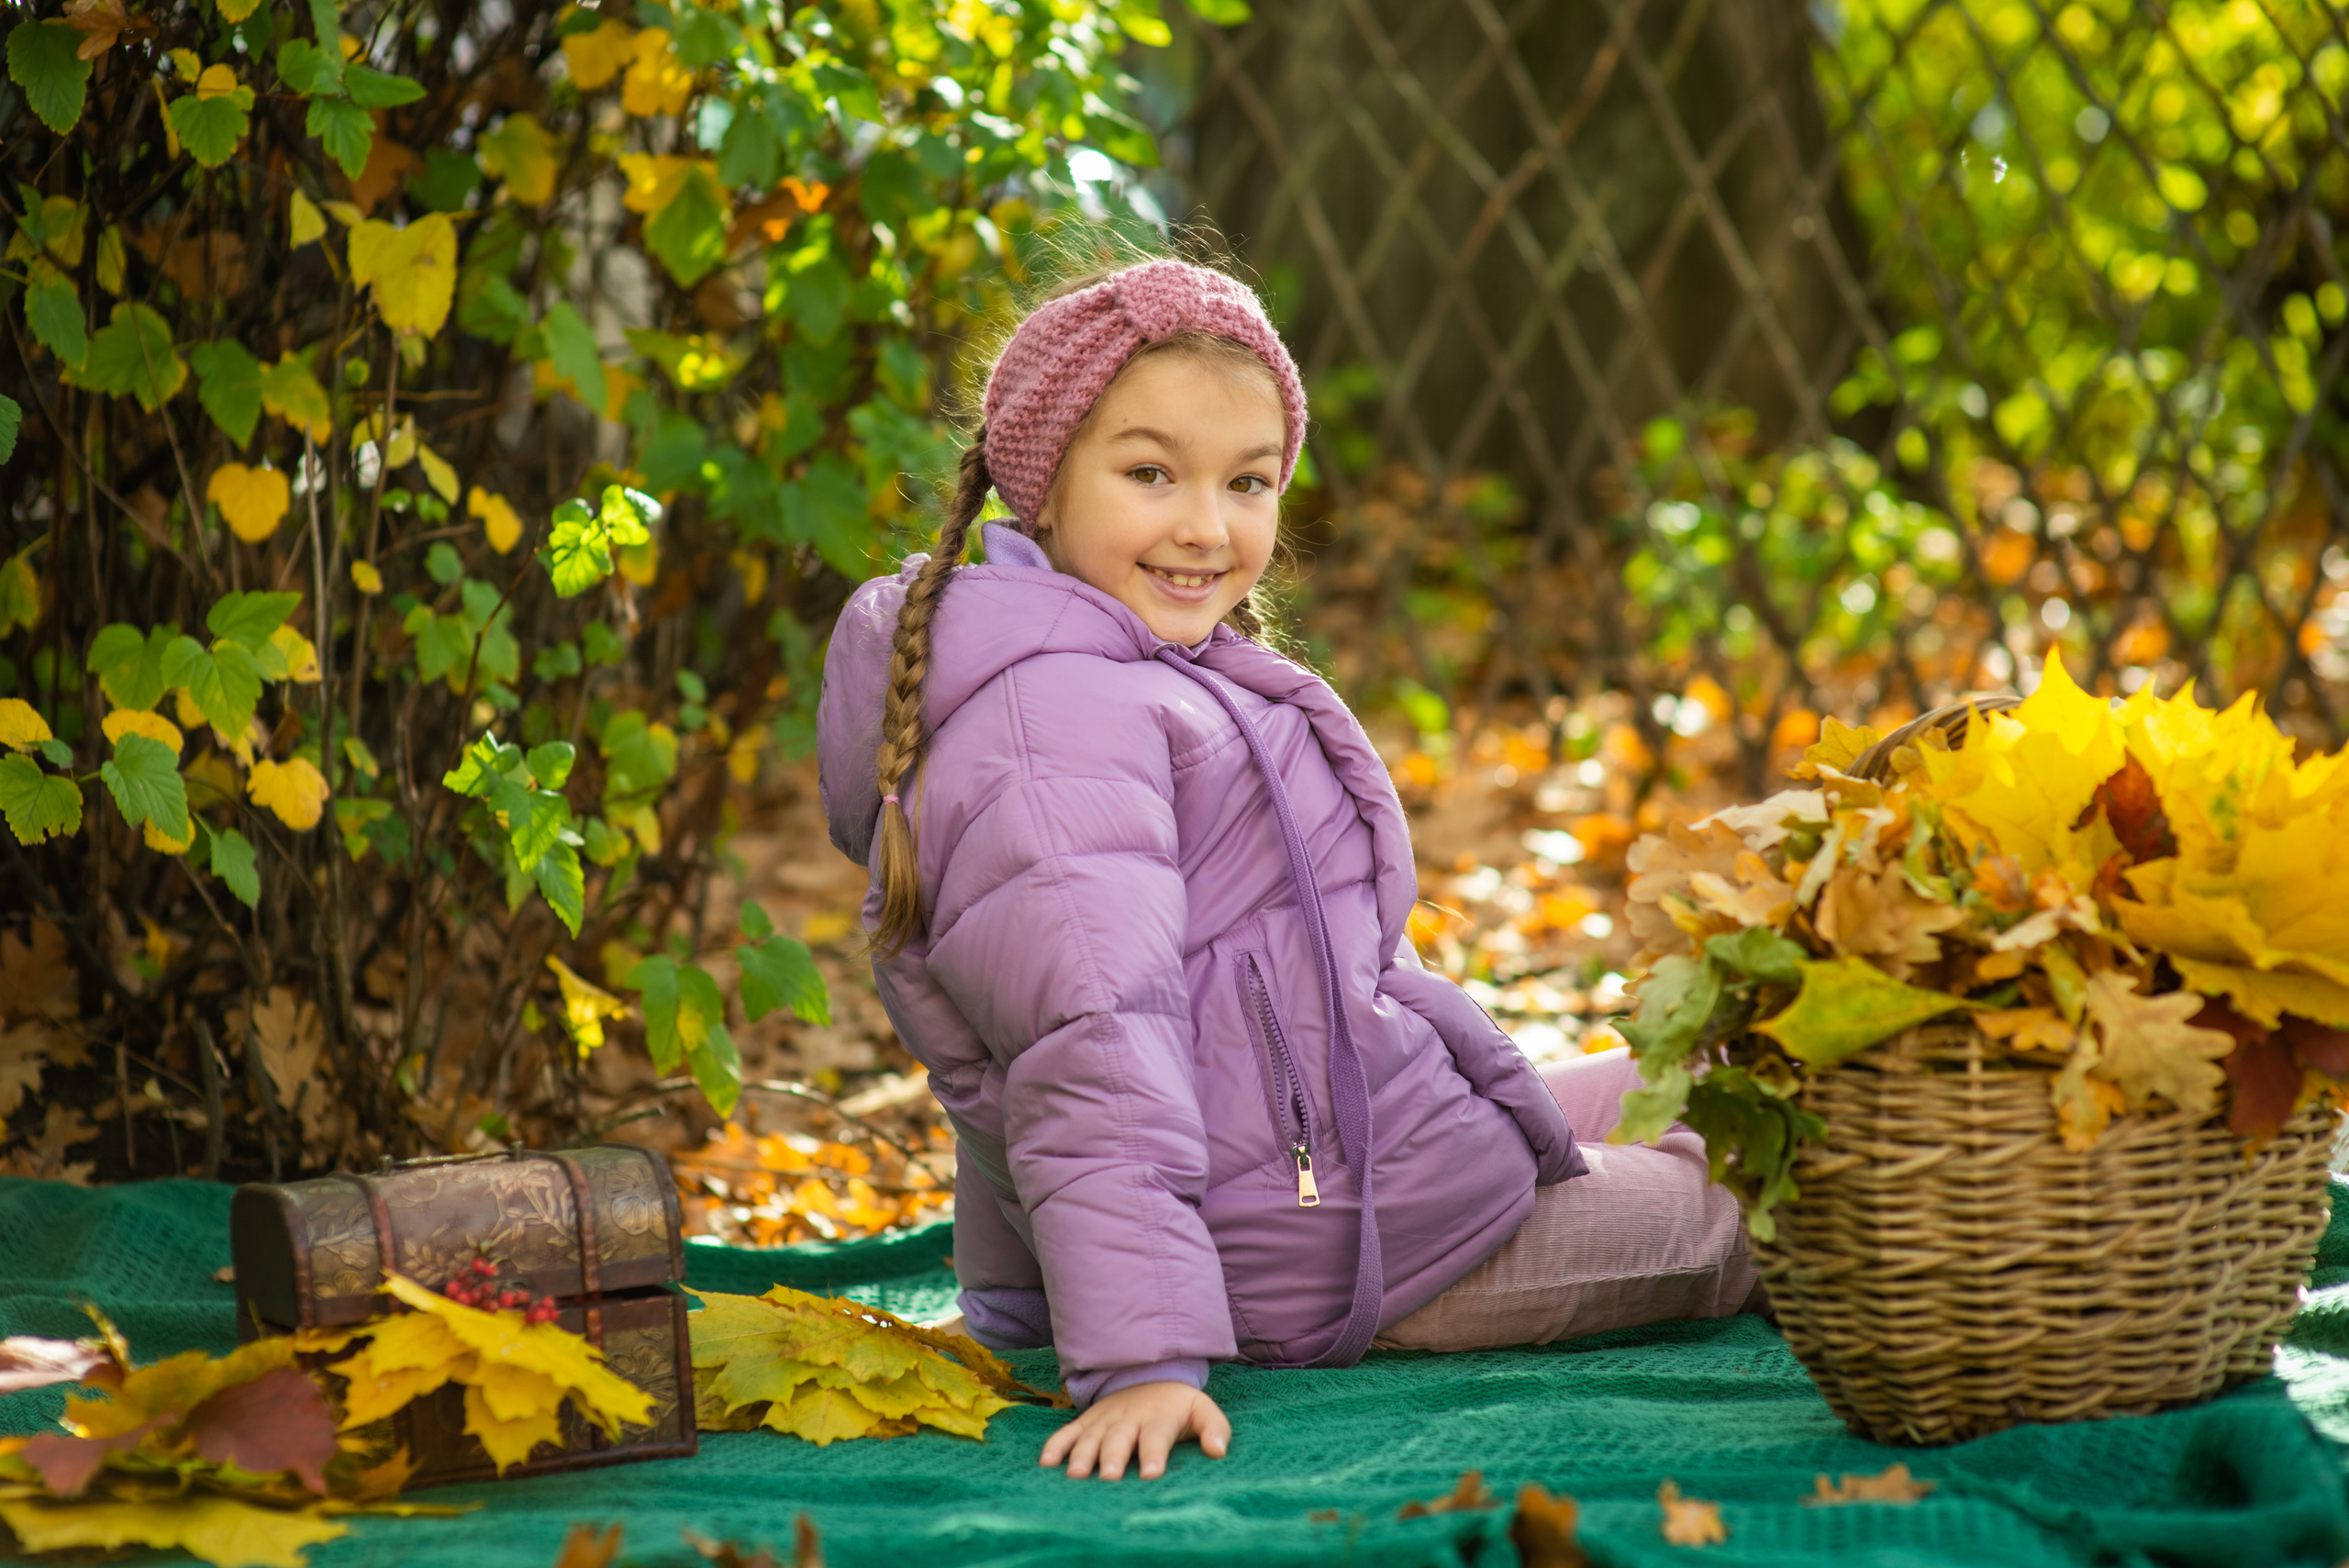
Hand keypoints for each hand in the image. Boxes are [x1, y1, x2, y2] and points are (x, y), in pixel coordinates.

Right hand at [1039, 1381, 1229, 1480]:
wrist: (1149, 1376)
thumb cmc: (1178, 1406)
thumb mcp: (1202, 1410)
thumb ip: (1215, 1429)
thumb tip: (1219, 1451)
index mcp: (1158, 1418)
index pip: (1156, 1436)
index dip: (1153, 1454)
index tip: (1150, 1473)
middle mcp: (1129, 1418)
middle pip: (1119, 1438)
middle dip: (1113, 1457)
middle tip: (1108, 1476)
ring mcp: (1104, 1420)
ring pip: (1091, 1437)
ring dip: (1082, 1455)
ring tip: (1076, 1475)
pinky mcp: (1087, 1422)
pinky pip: (1068, 1432)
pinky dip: (1056, 1446)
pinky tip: (1047, 1464)